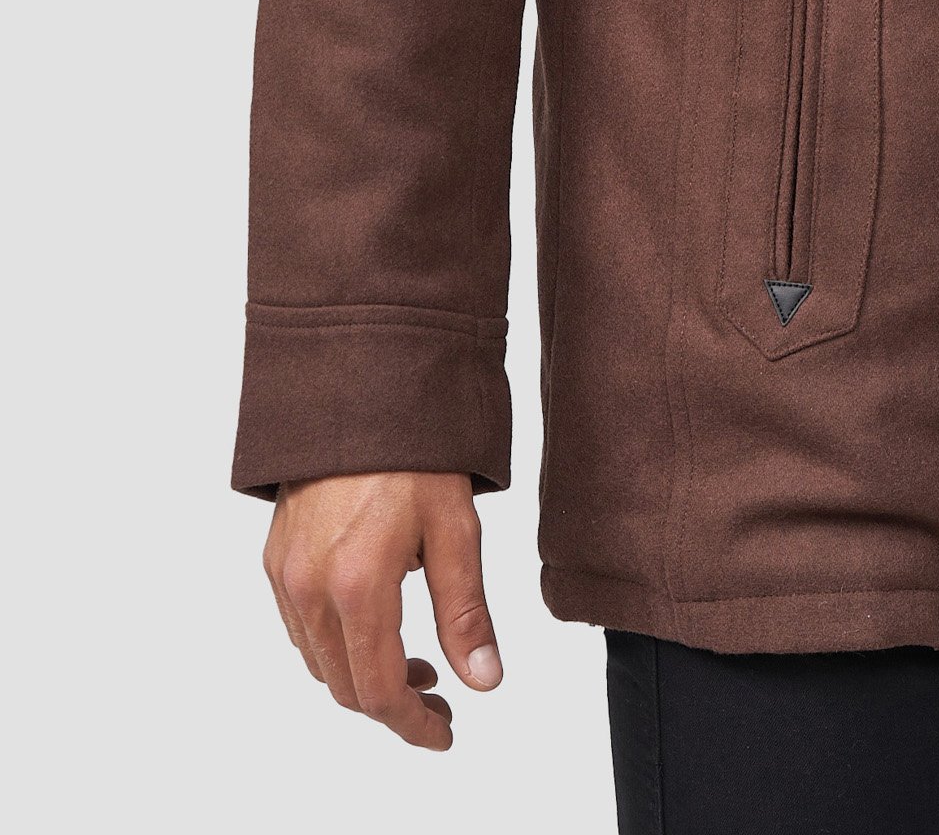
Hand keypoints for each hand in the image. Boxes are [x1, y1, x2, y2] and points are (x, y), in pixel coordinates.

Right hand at [264, 470, 501, 748]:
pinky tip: (373, 625)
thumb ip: (466, 613)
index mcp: (358, 585)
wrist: (361, 385)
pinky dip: (335, 645)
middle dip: (393, 706)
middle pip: (344, 686)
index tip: (444, 733)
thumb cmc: (414, 449)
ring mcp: (285, 573)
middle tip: (440, 699)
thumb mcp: (456, 529)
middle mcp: (309, 587)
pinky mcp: (275, 556)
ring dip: (362, 677)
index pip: (378, 690)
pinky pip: (299, 628)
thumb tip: (484, 681)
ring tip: (415, 665)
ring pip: (318, 661)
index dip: (413, 725)